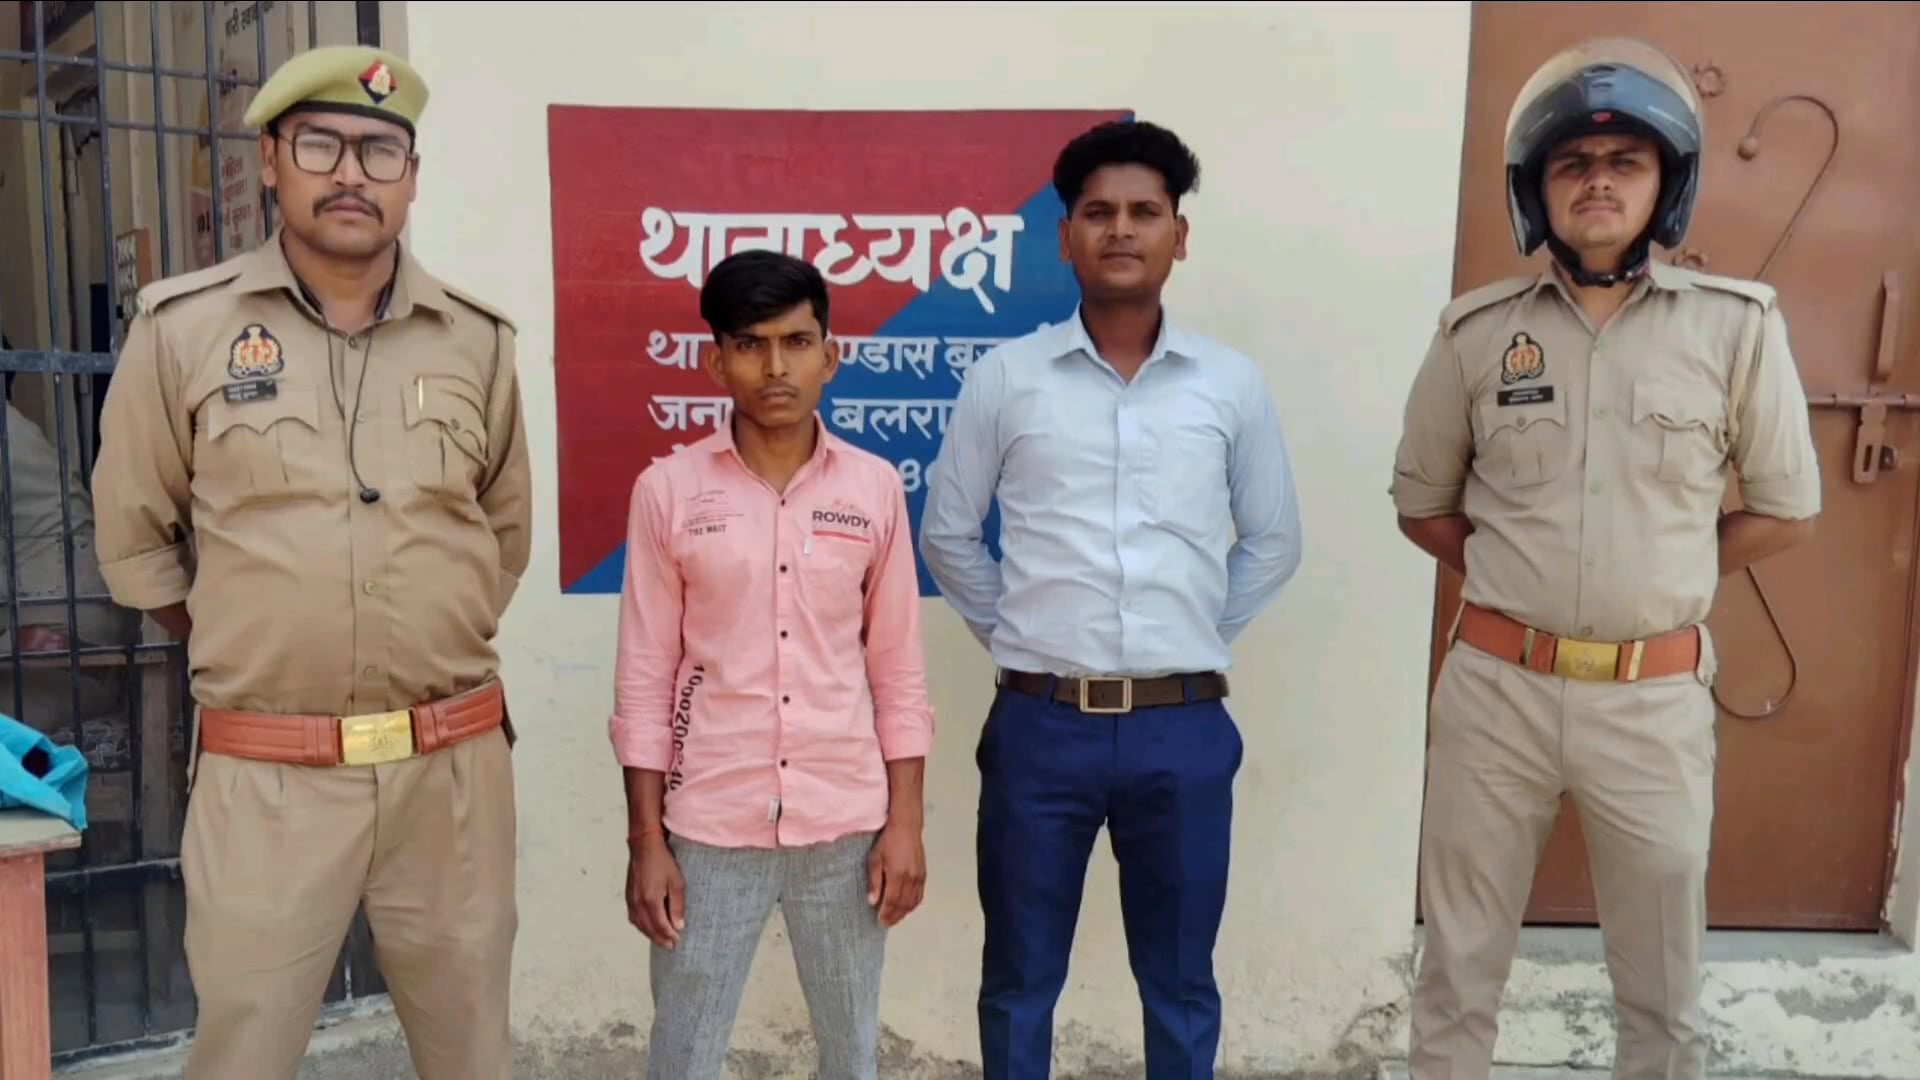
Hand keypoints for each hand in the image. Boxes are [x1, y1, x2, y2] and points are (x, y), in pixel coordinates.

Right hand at [626, 834, 685, 948]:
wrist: (644, 846)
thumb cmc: (662, 861)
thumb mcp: (677, 882)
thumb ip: (677, 905)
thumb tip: (678, 925)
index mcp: (651, 901)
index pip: (661, 926)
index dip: (669, 936)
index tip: (678, 942)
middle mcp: (638, 904)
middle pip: (649, 929)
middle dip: (660, 939)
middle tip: (671, 946)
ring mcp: (631, 900)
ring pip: (639, 925)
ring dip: (650, 935)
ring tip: (661, 939)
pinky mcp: (629, 896)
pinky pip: (634, 918)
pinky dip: (641, 926)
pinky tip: (648, 926)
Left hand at [866, 821, 925, 926]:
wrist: (906, 827)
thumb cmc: (889, 840)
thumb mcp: (874, 859)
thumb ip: (874, 881)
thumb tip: (872, 901)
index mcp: (897, 875)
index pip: (892, 902)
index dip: (886, 914)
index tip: (880, 921)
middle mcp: (910, 878)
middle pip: (903, 905)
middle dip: (894, 917)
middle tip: (885, 923)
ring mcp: (919, 877)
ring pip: (913, 902)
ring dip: (904, 913)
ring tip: (894, 918)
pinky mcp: (923, 874)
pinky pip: (919, 895)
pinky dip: (912, 904)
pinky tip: (906, 907)